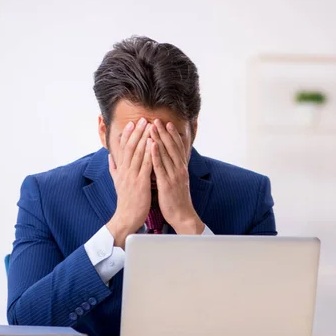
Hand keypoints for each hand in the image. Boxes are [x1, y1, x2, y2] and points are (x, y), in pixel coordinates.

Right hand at [106, 117, 152, 247]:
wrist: (125, 218)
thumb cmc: (125, 201)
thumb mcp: (117, 183)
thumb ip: (114, 169)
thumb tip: (110, 158)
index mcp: (121, 170)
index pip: (123, 148)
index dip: (128, 135)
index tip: (132, 123)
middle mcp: (125, 171)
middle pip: (130, 147)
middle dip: (137, 132)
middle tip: (142, 119)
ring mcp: (132, 176)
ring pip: (137, 154)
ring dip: (143, 138)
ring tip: (149, 126)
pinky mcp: (140, 183)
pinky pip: (145, 166)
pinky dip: (149, 154)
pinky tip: (154, 144)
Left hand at [149, 119, 204, 234]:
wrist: (183, 216)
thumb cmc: (177, 199)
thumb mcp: (177, 181)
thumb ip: (174, 170)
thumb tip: (169, 161)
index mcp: (181, 168)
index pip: (178, 148)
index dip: (172, 134)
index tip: (167, 123)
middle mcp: (180, 169)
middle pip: (172, 147)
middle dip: (164, 132)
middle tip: (157, 120)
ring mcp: (174, 175)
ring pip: (166, 153)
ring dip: (159, 139)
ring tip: (152, 127)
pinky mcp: (167, 183)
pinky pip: (160, 166)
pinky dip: (156, 154)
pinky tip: (151, 145)